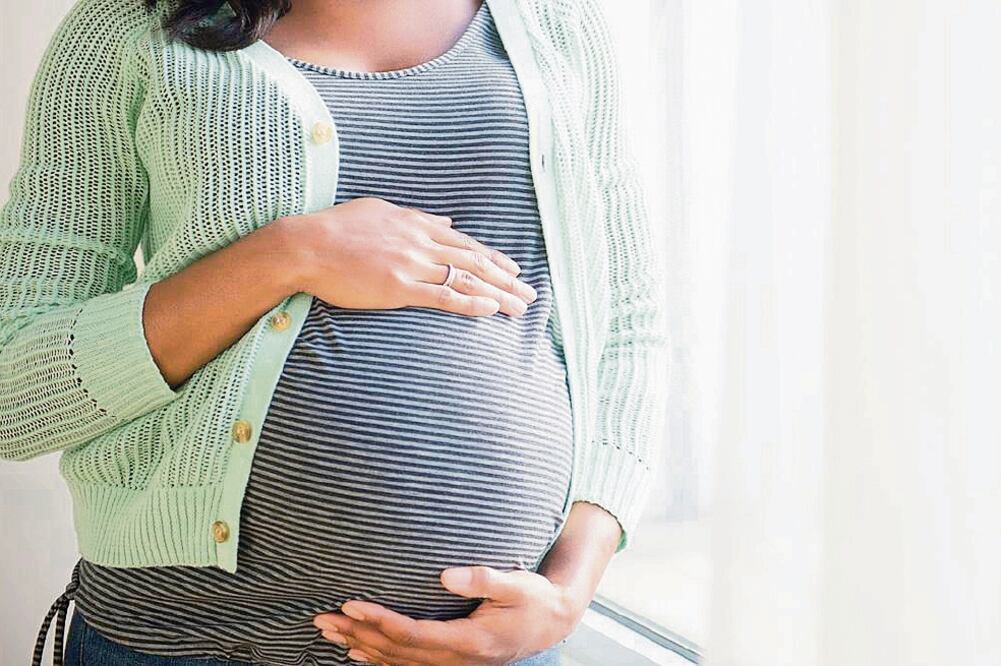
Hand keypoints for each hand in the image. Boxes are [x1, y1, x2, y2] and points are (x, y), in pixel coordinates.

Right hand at [279, 197, 537, 316]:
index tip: (513, 268)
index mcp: (417, 223)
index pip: (465, 242)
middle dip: (506, 278)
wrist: (306, 245)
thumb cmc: (335, 228)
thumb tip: (446, 223)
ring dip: (498, 293)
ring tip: (520, 307)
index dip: (493, 256)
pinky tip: (491, 309)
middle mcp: (420, 241)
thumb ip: (417, 218)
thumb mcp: (380, 211)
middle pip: (474, 260)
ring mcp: (411, 264)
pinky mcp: (398, 287)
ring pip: (465, 278)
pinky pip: (443, 296)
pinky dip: (470, 302)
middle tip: (530, 293)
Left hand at [312, 565, 586, 665]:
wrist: (553, 621)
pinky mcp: (451, 660)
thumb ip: (484, 578)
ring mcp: (452, 663)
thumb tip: (445, 574)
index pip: (412, 633)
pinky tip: (357, 653)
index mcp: (469, 640)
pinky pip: (406, 664)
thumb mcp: (517, 584)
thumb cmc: (535, 599)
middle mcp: (456, 658)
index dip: (379, 620)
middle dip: (357, 633)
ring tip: (328, 632)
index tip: (350, 603)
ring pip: (396, 660)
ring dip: (360, 645)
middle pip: (395, 650)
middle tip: (321, 618)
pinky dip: (378, 659)